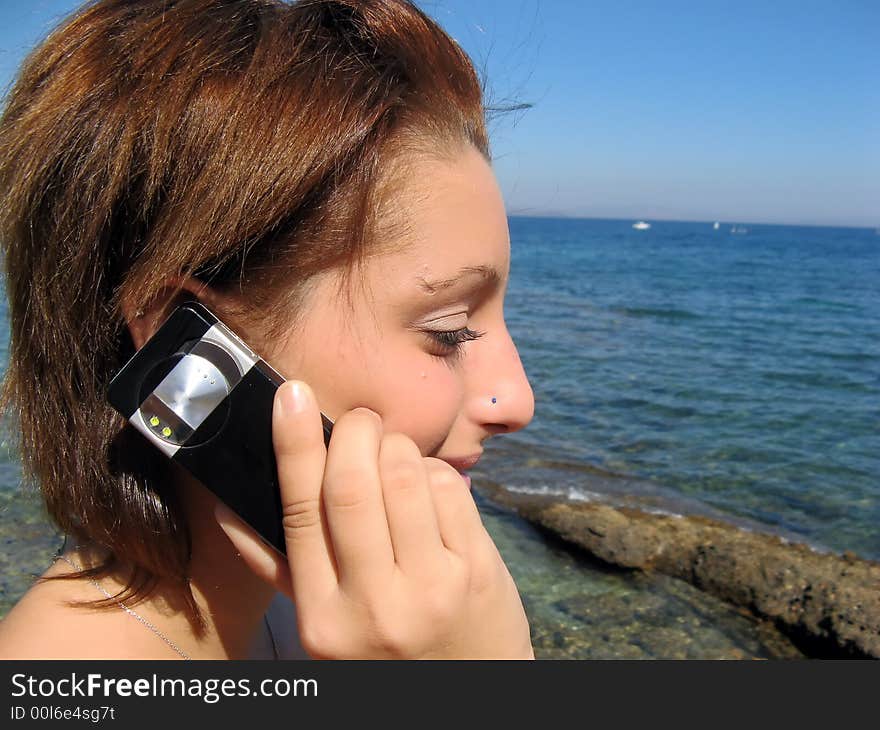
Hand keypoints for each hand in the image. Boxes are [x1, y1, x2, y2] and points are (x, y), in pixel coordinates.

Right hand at [215, 380, 533, 658]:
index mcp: (323, 617)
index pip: (301, 511)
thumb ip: (284, 571)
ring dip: (398, 447)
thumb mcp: (327, 630)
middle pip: (353, 483)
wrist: (469, 698)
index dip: (294, 444)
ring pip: (406, 475)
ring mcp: (432, 587)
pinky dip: (435, 470)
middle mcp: (374, 605)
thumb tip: (229, 508)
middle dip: (355, 432)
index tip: (290, 395)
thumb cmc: (389, 652)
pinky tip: (429, 486)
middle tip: (359, 421)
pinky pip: (450, 488)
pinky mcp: (478, 571)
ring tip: (394, 456)